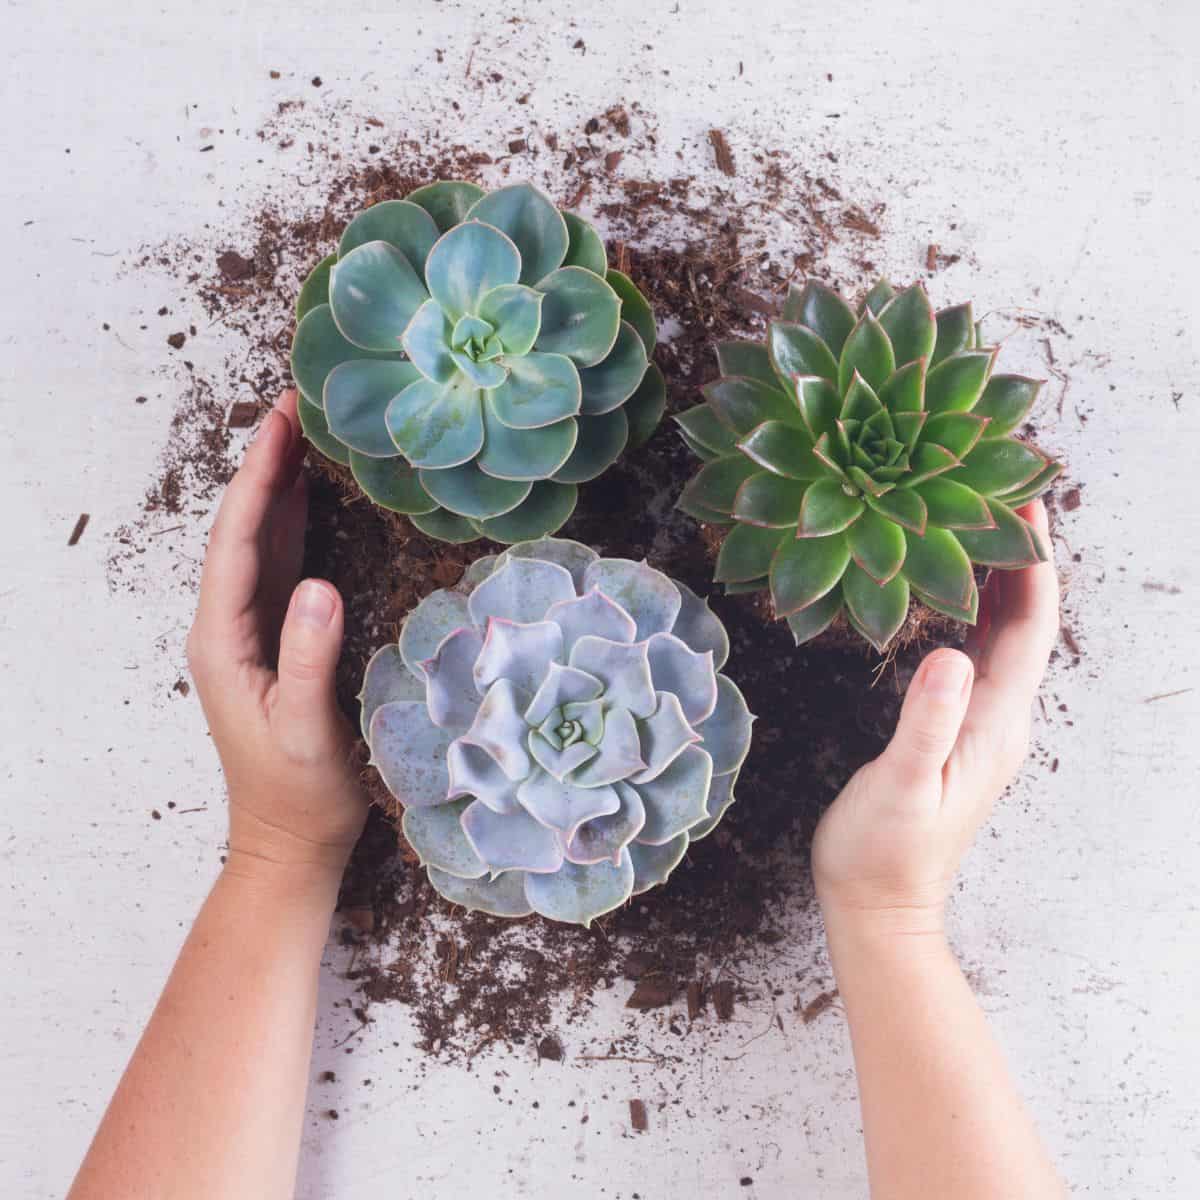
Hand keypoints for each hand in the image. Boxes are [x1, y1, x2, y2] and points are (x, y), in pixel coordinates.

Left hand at [186, 389, 366, 879]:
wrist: (289, 840)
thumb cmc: (300, 794)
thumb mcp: (305, 731)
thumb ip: (308, 660)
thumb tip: (321, 585)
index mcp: (223, 642)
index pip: (238, 545)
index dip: (258, 483)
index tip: (282, 426)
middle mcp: (228, 628)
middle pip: (244, 531)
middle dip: (266, 467)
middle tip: (296, 405)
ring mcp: (250, 633)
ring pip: (262, 543)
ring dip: (279, 487)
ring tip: (303, 433)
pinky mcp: (275, 642)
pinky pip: (282, 568)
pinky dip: (296, 524)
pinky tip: (312, 498)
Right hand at [813, 501, 1058, 935]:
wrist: (880, 906)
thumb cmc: (883, 852)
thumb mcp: (901, 787)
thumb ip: (926, 723)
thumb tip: (950, 654)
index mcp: (995, 726)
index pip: (1029, 629)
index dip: (1032, 566)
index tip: (1024, 506)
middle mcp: (1002, 720)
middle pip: (1027, 624)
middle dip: (1023, 557)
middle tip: (1003, 493)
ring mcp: (984, 726)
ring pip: (1006, 636)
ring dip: (1003, 579)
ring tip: (982, 524)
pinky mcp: (959, 730)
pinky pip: (982, 655)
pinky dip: (977, 612)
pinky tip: (956, 590)